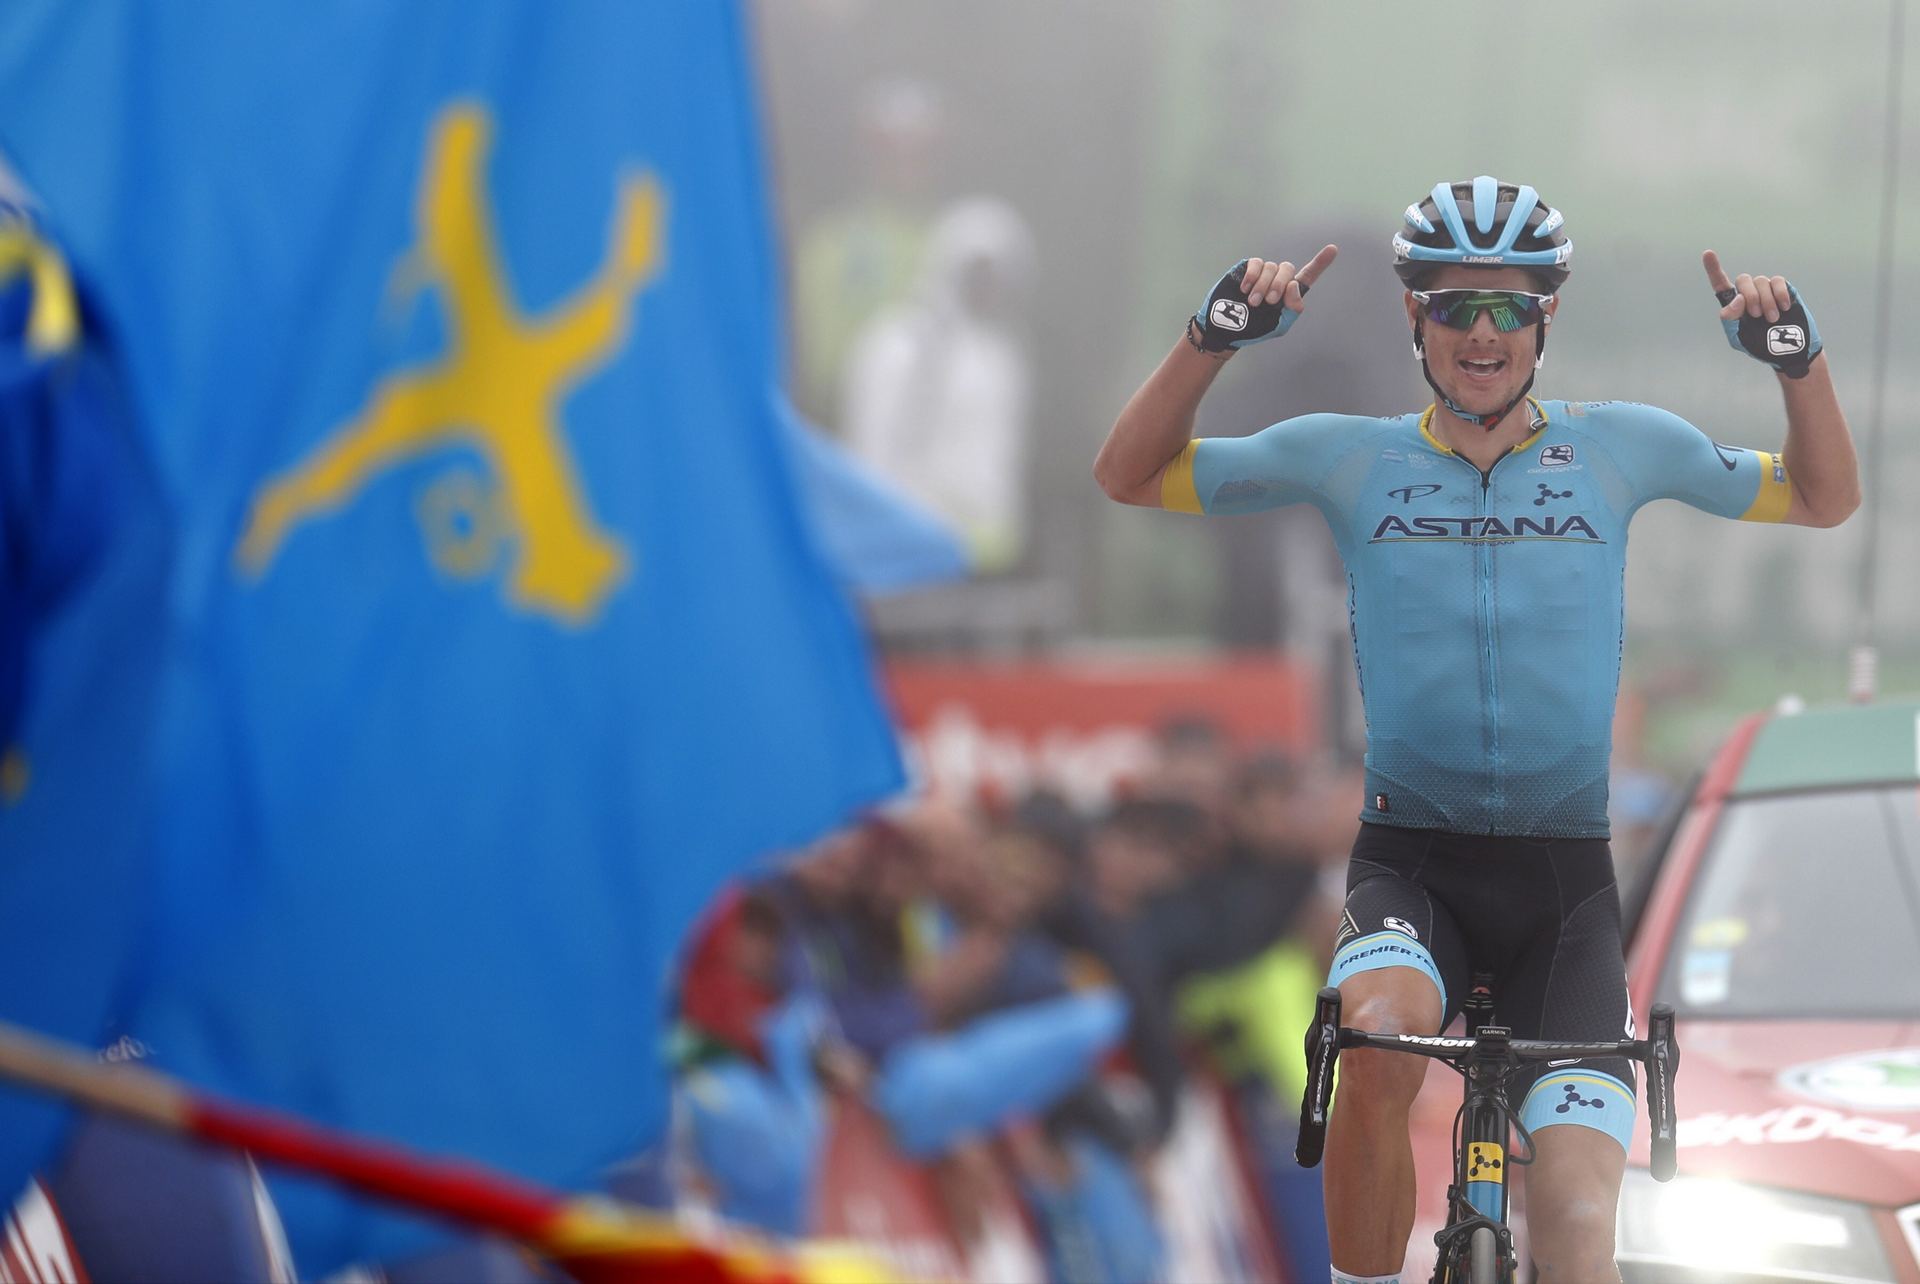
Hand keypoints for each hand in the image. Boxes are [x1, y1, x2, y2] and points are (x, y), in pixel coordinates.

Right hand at [1190, 244, 1337, 351]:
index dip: (1320, 262)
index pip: (1308, 275)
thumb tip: (1294, 284)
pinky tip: (1245, 289)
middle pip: (1288, 269)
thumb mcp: (1280, 325)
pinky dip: (1253, 276)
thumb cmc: (1254, 329)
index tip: (1333, 249)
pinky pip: (1256, 263)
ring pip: (1271, 267)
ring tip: (1252, 302)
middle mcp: (1278, 280)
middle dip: (1280, 285)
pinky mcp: (1246, 269)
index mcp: (1289, 294)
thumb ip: (1293, 308)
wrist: (1226, 328)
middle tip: (1269, 302)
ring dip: (1263, 285)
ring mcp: (1262, 273)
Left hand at [1703, 250, 1822, 378]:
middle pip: (1743, 279)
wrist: (1788, 351)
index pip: (1720, 284)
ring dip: (1766, 300)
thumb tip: (1738, 297)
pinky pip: (1777, 281)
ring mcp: (1766, 290)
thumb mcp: (1738, 337)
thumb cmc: (1760, 345)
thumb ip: (1731, 318)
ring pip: (1761, 280)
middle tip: (1757, 316)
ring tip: (1772, 318)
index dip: (1713, 268)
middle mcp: (1748, 294)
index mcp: (1734, 305)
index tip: (1708, 253)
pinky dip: (1780, 294)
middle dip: (1750, 297)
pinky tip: (1784, 308)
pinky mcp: (1783, 289)